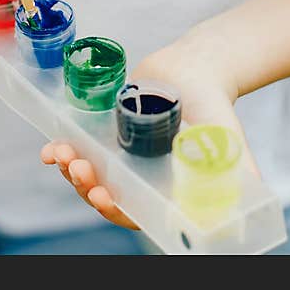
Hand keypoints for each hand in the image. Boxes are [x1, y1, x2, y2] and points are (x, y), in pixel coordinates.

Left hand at [41, 32, 257, 229]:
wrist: (194, 66)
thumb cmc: (213, 104)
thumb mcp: (224, 137)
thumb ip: (235, 174)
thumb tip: (239, 223)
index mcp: (164, 190)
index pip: (135, 214)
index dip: (115, 211)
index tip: (101, 196)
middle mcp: (140, 179)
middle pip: (105, 196)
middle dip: (85, 186)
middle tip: (79, 167)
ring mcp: (121, 159)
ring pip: (88, 176)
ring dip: (71, 170)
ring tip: (62, 152)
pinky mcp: (106, 138)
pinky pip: (80, 151)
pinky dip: (63, 152)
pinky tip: (50, 148)